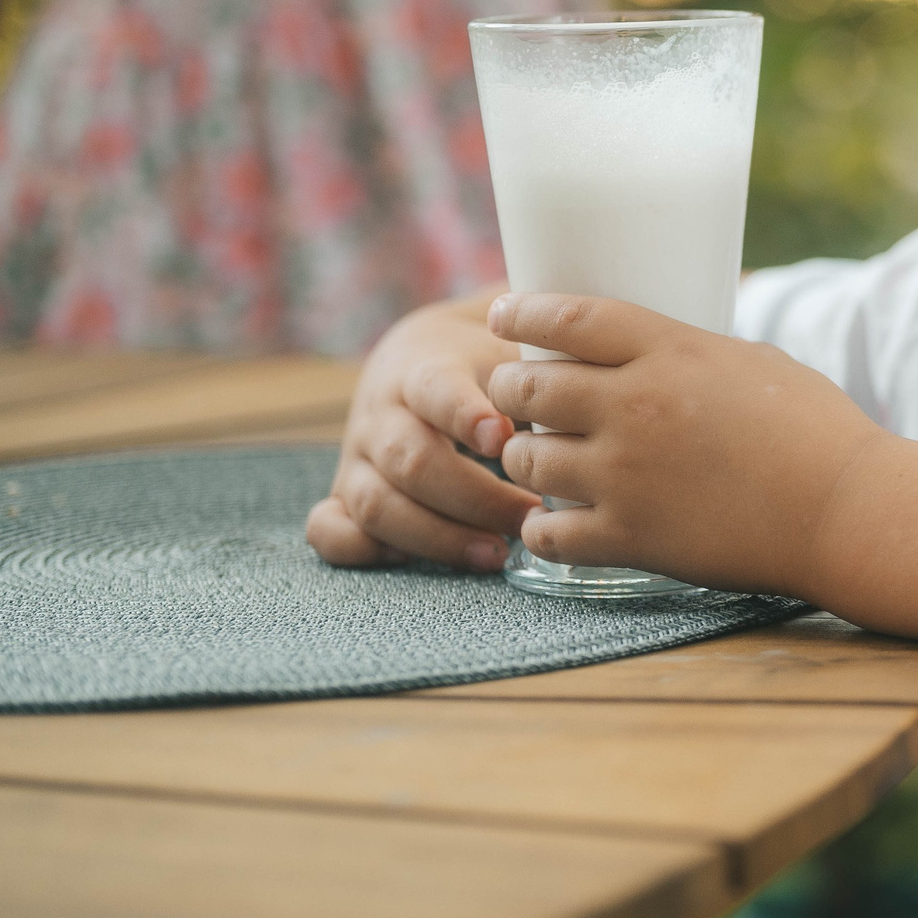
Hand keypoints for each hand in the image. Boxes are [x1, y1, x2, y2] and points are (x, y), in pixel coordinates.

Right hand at [306, 291, 537, 569]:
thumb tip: (589, 412)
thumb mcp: (512, 354)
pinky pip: (329, 529)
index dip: (464, 414)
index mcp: (423, 369)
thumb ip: (543, 380)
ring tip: (497, 555)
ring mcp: (356, 456)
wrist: (423, 355)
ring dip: (437, 537)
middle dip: (474, 498)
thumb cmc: (489, 363)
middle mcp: (381, 414)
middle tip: (530, 517)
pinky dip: (363, 551)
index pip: (435, 389)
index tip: (503, 438)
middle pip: (411, 461)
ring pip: (375, 504)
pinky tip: (415, 562)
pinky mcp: (343, 492)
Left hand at [482, 293, 881, 595]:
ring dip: (524, 459)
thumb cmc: (818, 432)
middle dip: (511, 390)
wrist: (845, 511)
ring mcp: (626, 476)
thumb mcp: (753, 361)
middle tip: (519, 398)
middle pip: (526, 388)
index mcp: (670, 352)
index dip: (522, 313)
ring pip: (524, 460)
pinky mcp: (631, 538)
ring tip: (539, 461)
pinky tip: (556, 524)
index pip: (566, 318)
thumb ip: (689, 352)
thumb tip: (650, 349)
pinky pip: (547, 534)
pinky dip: (542, 530)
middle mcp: (635, 407)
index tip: (504, 315)